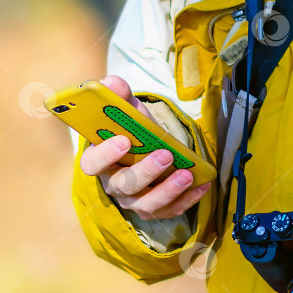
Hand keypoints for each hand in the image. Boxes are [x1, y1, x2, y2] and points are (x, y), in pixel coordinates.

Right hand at [79, 75, 210, 219]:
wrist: (150, 148)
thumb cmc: (133, 131)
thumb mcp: (128, 111)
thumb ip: (120, 97)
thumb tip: (113, 83)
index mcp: (100, 160)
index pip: (91, 164)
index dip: (105, 154)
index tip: (124, 140)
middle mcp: (114, 184)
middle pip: (124, 185)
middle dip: (145, 172)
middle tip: (165, 154)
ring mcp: (134, 200)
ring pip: (147, 203)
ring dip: (168, 190)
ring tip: (186, 175)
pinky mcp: (155, 209)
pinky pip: (170, 210)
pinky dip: (187, 199)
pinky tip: (202, 184)